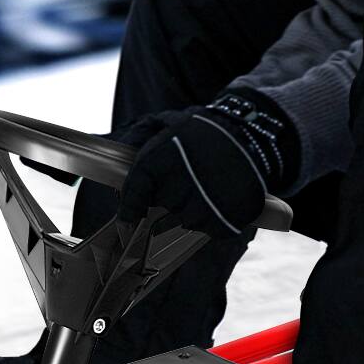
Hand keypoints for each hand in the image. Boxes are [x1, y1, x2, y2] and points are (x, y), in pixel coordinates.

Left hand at [115, 91, 295, 238]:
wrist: (248, 134)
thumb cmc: (201, 136)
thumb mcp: (167, 135)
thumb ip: (143, 162)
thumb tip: (115, 182)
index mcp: (160, 159)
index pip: (135, 194)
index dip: (128, 214)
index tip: (126, 228)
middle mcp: (181, 183)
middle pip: (165, 210)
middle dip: (172, 200)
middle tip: (187, 182)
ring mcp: (206, 203)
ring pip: (189, 222)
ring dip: (194, 210)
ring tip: (207, 187)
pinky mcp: (229, 217)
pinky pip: (213, 229)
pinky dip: (216, 218)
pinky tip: (221, 197)